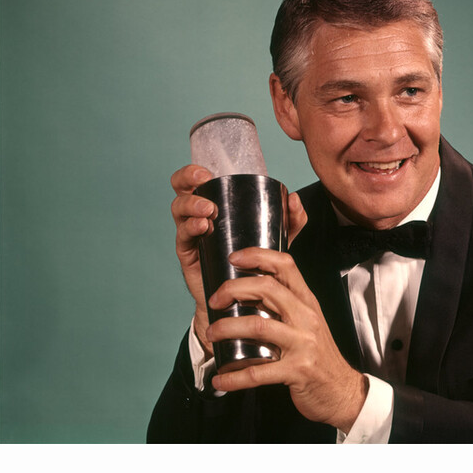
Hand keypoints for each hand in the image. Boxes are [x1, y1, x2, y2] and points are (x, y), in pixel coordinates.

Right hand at [170, 165, 307, 356]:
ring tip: (209, 210)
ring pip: (179, 211)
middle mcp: (199, 216)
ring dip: (192, 205)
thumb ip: (289, 221)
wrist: (243, 302)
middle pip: (181, 190)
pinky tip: (203, 228)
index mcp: (216, 206)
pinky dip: (191, 228)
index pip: (198, 181)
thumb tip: (294, 199)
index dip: (195, 171)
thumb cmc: (255, 263)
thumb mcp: (276, 239)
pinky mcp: (189, 255)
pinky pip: (183, 237)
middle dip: (186, 179)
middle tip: (201, 179)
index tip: (207, 170)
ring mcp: (192, 236)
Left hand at [206, 248, 367, 432]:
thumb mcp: (308, 322)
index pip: (285, 265)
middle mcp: (306, 317)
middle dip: (233, 290)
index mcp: (307, 301)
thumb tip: (247, 292)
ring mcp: (303, 344)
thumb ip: (284, 305)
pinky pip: (257, 373)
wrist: (343, 391)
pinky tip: (220, 379)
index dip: (257, 256)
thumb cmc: (319, 354)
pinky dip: (234, 377)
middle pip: (267, 289)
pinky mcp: (297, 371)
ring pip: (257, 326)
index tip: (234, 258)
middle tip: (214, 302)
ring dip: (226, 329)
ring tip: (210, 334)